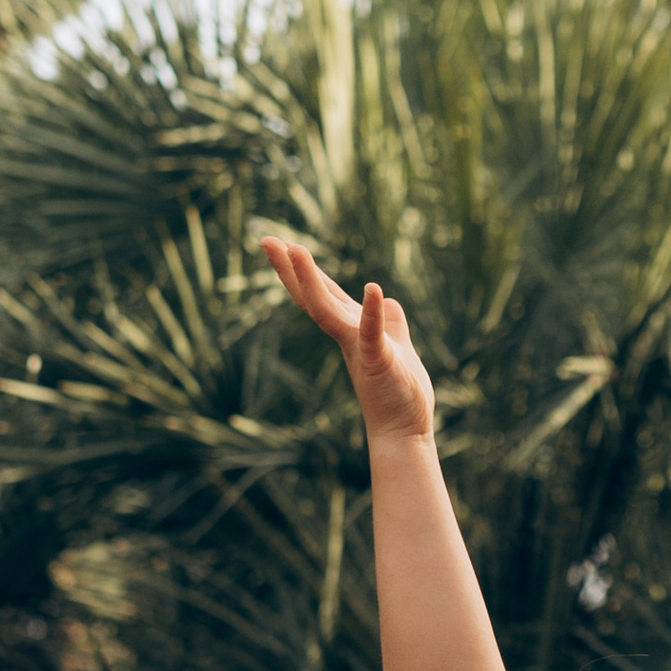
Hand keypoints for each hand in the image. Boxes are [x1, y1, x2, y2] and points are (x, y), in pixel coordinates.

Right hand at [265, 234, 435, 444]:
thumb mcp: (396, 346)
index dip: (303, 269)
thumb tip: (387, 299)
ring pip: (330, 311)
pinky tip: (372, 288)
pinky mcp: (378, 361)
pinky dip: (372, 312)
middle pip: (314, 297)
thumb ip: (390, 322)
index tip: (281, 243)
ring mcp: (360, 348)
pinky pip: (372, 334)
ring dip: (313, 281)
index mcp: (350, 329)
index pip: (322, 294)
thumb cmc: (399, 392)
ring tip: (296, 251)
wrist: (405, 430)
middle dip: (292, 269)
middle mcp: (348, 336)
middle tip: (266, 240)